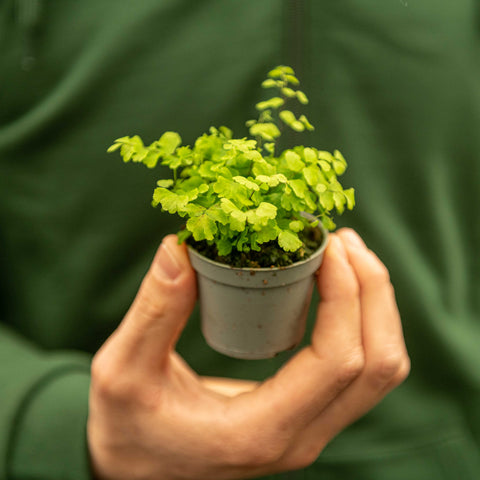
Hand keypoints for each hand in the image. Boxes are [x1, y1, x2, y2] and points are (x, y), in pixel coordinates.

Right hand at [87, 229, 409, 479]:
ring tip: (347, 257)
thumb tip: (177, 248)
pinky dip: (364, 324)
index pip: (339, 360)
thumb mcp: (122, 371)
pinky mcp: (306, 416)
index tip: (326, 246)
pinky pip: (361, 371)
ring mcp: (309, 430)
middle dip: (373, 292)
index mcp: (260, 429)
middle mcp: (300, 437)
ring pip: (381, 370)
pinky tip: (338, 289)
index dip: (346, 295)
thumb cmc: (126, 429)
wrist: (135, 469)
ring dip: (376, 307)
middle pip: (380, 364)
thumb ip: (152, 311)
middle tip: (342, 241)